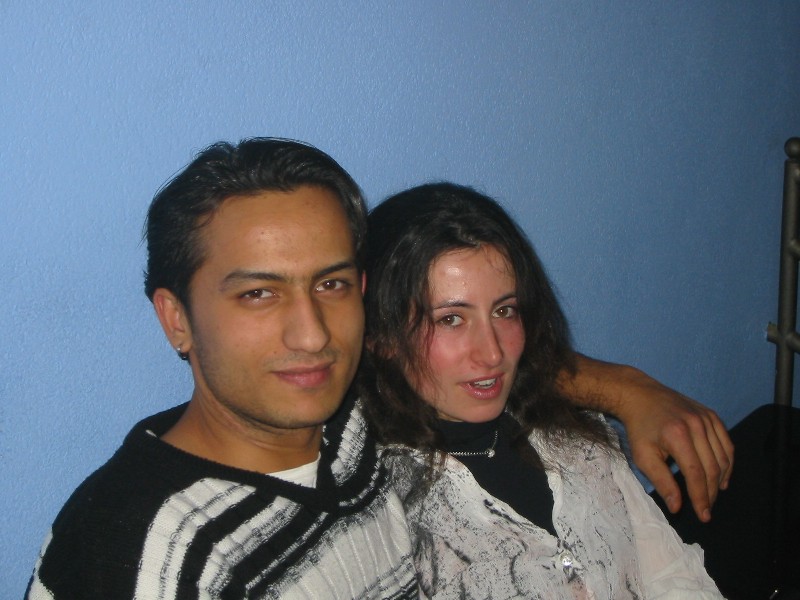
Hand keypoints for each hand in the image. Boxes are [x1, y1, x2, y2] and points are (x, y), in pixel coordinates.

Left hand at [565, 356, 733, 521]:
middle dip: (711, 493)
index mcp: (678, 435)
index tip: (703, 515)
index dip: (701, 497)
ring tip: (713, 496)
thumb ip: (661, 481)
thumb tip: (677, 506)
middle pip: (712, 467)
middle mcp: (696, 425)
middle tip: (706, 510)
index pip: (696, 474)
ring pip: (723, 457)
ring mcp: (706, 418)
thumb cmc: (639, 427)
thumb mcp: (643, 456)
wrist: (640, 396)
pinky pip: (727, 443)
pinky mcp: (711, 415)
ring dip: (721, 480)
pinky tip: (722, 476)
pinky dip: (727, 462)